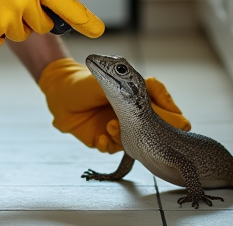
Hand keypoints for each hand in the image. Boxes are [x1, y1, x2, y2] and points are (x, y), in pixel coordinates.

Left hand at [37, 58, 190, 152]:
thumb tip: (157, 96)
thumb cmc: (86, 82)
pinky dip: (107, 144)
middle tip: (135, 125)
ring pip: (133, 144)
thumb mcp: (112, 82)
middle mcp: (133, 116)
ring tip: (110, 126)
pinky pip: (112, 150)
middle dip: (147, 133)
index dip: (174, 120)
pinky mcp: (104, 140)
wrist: (58, 92)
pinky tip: (100, 137)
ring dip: (122, 138)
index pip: (172, 115)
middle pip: (156, 134)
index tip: (170, 121)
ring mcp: (120, 130)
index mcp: (140, 100)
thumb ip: (130, 92)